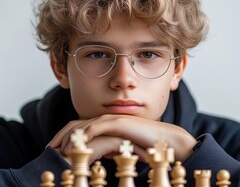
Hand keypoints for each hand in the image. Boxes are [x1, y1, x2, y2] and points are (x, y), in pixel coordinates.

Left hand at [49, 114, 195, 162]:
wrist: (165, 140)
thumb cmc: (144, 144)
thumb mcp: (120, 146)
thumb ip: (107, 146)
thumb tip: (92, 155)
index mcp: (105, 124)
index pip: (79, 126)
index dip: (64, 136)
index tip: (55, 149)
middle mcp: (106, 119)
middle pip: (76, 124)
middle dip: (61, 136)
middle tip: (50, 149)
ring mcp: (112, 119)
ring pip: (84, 126)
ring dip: (70, 138)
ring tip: (59, 152)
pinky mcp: (119, 123)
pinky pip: (97, 128)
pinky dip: (84, 136)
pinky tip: (76, 146)